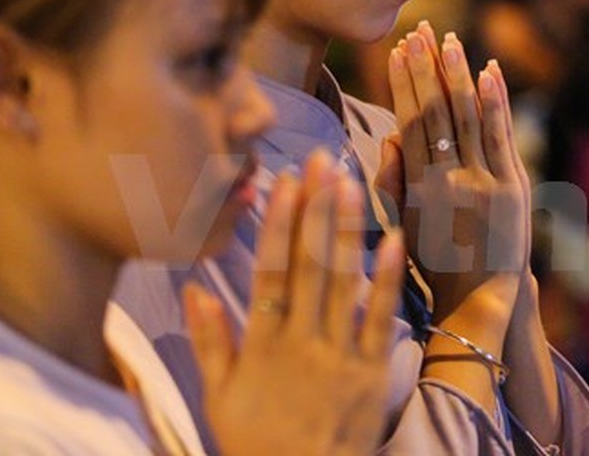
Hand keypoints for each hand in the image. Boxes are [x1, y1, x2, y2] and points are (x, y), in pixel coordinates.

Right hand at [183, 150, 404, 455]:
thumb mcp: (218, 396)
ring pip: (343, 281)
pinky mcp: (371, 370)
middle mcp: (300, 342)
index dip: (278, 224)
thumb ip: (210, 340)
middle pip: (308, 264)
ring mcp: (339, 355)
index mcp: (262, 345)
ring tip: (352, 182)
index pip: (270, 271)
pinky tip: (394, 238)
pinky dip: (387, 278)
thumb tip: (194, 287)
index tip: (284, 182)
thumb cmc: (256, 442)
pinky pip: (380, 317)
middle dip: (315, 208)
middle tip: (322, 159)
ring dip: (347, 229)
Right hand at [379, 24, 526, 320]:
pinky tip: (490, 71)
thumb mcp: (402, 224)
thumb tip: (391, 138)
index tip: (395, 50)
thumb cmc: (435, 260)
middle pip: (436, 110)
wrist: (481, 297)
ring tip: (448, 38)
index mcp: (418, 188)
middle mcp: (450, 179)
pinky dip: (495, 101)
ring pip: (467, 116)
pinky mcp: (513, 186)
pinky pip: (501, 135)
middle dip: (425, 67)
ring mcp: (485, 180)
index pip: (408, 122)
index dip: (402, 83)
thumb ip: (393, 180)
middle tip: (418, 30)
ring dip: (457, 74)